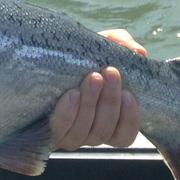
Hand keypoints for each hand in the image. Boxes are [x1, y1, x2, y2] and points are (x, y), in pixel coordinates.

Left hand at [50, 29, 145, 149]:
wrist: (41, 56)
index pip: (124, 135)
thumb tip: (139, 52)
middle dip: (110, 101)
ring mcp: (66, 134)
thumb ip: (121, 43)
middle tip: (111, 73)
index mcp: (105, 121)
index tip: (129, 94)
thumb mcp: (100, 46)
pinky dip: (67, 114)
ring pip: (84, 131)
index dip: (130, 119)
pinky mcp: (45, 132)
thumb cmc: (77, 56)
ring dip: (91, 103)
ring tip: (93, 78)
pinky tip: (71, 95)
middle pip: (104, 130)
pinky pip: (59, 129)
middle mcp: (87, 133)